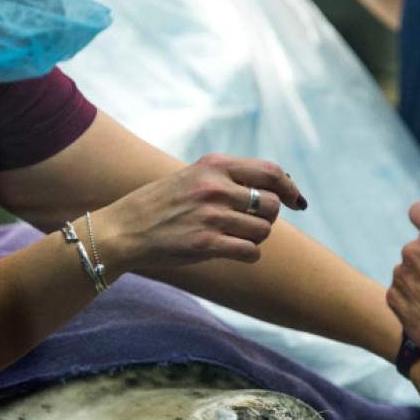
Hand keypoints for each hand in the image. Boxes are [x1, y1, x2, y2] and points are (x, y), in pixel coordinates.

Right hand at [96, 153, 307, 271]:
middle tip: (250, 224)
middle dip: (268, 218)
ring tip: (234, 237)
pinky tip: (234, 252)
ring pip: (263, 230)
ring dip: (255, 237)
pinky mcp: (206, 244)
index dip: (289, 189)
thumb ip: (230, 177)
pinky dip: (249, 254)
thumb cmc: (162, 204)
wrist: (124, 229)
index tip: (296, 202)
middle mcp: (215, 187)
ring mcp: (211, 216)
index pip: (271, 172)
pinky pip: (250, 251)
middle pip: (270, 205)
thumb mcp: (195, 176)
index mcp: (214, 165)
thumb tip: (278, 187)